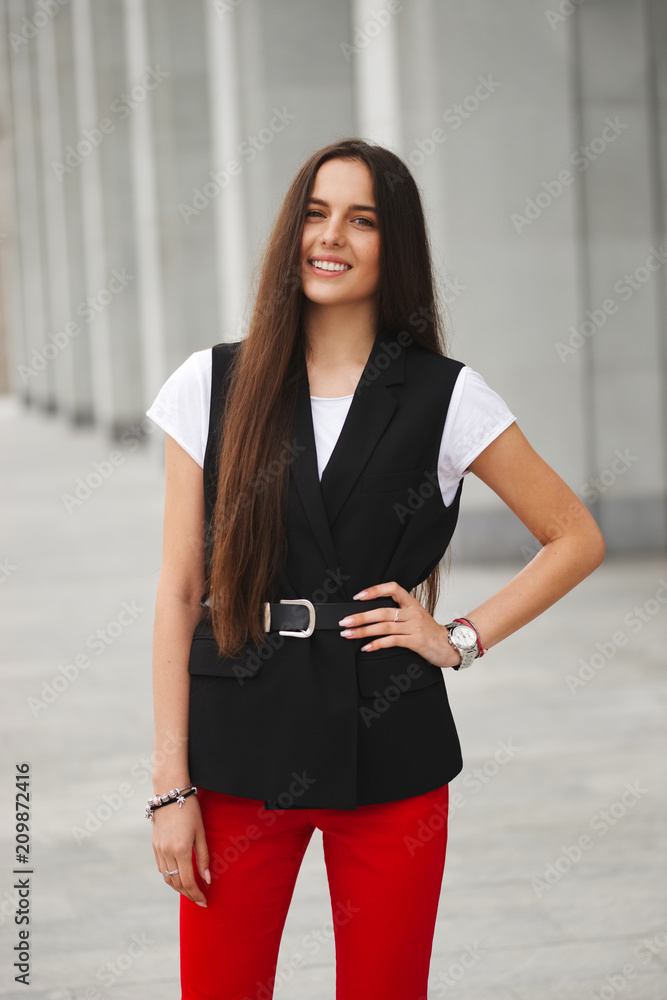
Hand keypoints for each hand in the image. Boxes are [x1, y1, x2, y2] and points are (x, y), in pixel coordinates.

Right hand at [151, 794, 210, 906]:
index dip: (196, 895)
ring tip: (190, 890)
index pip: (188, 882)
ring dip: (178, 887)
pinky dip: (169, 875)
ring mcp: (159, 849)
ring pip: (167, 877)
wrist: (170, 794)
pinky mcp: (154, 845)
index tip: (204, 902)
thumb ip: (203, 857)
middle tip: (199, 899)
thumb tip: (206, 879)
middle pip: (176, 883)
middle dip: (188, 894)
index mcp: (181, 850)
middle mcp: (167, 852)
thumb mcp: (201, 833)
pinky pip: (161, 867)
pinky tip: (178, 875)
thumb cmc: (190, 810)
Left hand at [339, 581, 462, 669]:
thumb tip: (371, 614)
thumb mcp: (415, 617)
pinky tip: (366, 647)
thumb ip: (398, 613)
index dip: (375, 590)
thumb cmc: (428, 632)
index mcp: (411, 603)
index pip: (393, 588)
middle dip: (361, 616)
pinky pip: (392, 641)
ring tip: (348, 634)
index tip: (358, 597)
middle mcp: (412, 612)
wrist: (449, 645)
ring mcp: (414, 626)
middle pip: (383, 611)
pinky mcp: (415, 641)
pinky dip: (377, 644)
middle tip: (344, 621)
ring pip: (384, 626)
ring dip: (363, 631)